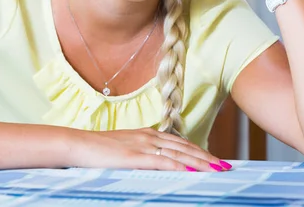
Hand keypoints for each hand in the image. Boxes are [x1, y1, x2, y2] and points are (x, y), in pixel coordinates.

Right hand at [71, 127, 229, 171]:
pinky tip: (191, 171)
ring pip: (178, 153)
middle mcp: (149, 137)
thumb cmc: (98, 149)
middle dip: (207, 157)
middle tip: (225, 166)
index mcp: (147, 134)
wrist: (78, 144)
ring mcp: (142, 145)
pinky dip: (179, 165)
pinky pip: (161, 161)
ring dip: (200, 161)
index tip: (214, 159)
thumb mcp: (123, 148)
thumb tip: (156, 162)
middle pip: (184, 146)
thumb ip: (141, 153)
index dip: (199, 151)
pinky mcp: (134, 157)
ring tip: (217, 169)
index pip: (180, 143)